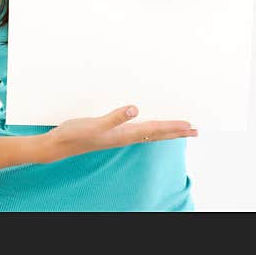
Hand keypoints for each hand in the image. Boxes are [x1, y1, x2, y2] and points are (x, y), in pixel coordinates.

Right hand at [37, 105, 197, 163]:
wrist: (59, 145)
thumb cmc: (75, 135)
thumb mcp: (94, 124)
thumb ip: (115, 117)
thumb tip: (136, 109)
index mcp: (124, 134)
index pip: (155, 130)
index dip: (173, 127)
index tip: (190, 125)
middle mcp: (125, 136)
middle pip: (157, 134)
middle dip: (177, 132)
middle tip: (195, 130)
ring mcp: (119, 136)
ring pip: (150, 133)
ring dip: (166, 131)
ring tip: (180, 129)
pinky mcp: (113, 133)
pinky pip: (139, 130)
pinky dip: (151, 127)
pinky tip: (149, 125)